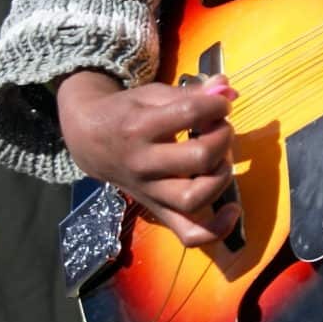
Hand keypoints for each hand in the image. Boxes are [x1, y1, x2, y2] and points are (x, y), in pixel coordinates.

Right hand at [56, 69, 238, 248]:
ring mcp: (149, 192)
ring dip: (222, 176)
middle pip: (198, 158)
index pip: (190, 113)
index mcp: (139, 128)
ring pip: (195, 198)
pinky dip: (216, 230)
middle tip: (221, 129)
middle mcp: (143, 164)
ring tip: (222, 159)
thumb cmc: (126, 113)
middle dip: (223, 137)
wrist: (88, 141)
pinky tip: (233, 210)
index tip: (219, 104)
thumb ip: (192, 92)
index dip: (216, 105)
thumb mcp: (153, 94)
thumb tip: (227, 88)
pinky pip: (188, 234)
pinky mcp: (157, 211)